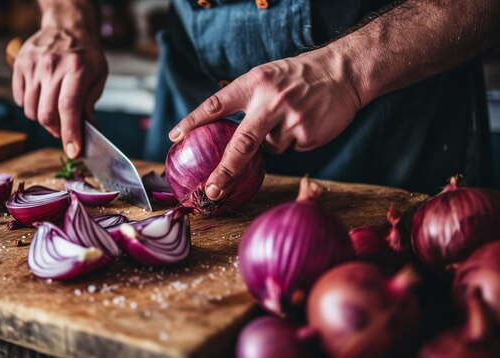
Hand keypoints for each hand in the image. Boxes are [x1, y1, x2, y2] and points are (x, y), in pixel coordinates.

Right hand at [12, 26, 106, 157]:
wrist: (67, 26)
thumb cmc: (85, 54)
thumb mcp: (98, 76)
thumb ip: (90, 103)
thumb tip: (88, 131)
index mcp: (76, 69)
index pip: (69, 109)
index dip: (71, 134)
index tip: (73, 152)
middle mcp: (52, 67)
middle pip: (47, 114)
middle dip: (56, 131)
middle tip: (64, 131)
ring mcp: (33, 65)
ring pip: (30, 110)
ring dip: (42, 120)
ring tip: (54, 111)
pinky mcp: (19, 65)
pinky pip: (19, 99)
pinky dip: (29, 106)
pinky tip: (41, 98)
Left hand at [169, 49, 361, 200]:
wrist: (343, 72)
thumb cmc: (297, 76)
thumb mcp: (266, 76)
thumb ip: (245, 100)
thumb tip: (222, 132)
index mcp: (253, 84)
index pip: (216, 106)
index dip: (193, 122)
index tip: (174, 137)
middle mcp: (270, 101)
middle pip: (241, 144)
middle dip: (224, 171)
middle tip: (211, 191)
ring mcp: (290, 119)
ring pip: (269, 147)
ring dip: (274, 139)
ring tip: (291, 115)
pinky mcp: (308, 134)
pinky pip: (291, 148)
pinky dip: (294, 140)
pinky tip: (306, 121)